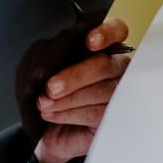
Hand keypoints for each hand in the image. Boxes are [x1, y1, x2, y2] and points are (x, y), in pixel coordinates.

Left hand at [34, 16, 130, 162]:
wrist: (45, 132)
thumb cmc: (49, 96)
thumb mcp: (44, 74)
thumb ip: (50, 60)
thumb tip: (48, 60)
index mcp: (99, 48)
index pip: (116, 31)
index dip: (106, 33)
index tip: (90, 42)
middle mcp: (114, 68)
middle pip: (104, 64)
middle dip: (75, 76)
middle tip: (51, 87)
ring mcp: (117, 93)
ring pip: (100, 90)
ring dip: (68, 98)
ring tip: (44, 103)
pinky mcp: (113, 117)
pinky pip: (96, 112)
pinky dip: (69, 114)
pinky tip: (52, 114)